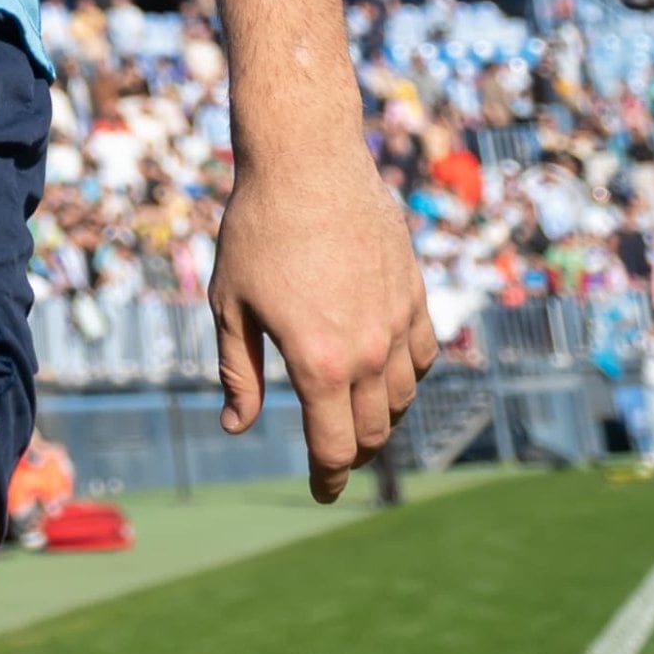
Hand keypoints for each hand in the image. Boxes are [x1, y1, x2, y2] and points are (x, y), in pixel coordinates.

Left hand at [210, 138, 435, 500]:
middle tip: (336, 459)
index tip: (323, 492)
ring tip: (359, 421)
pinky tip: (388, 374)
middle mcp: (368, 352)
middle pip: (374, 431)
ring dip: (383, 419)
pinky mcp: (415, 293)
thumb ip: (238, 372)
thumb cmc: (256, 229)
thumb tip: (238, 426)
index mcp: (319, 363)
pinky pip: (423, 355)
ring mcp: (398, 322)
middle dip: (354, 454)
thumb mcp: (230, 304)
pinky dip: (408, 376)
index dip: (329, 477)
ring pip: (403, 397)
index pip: (335, 447)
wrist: (307, 161)